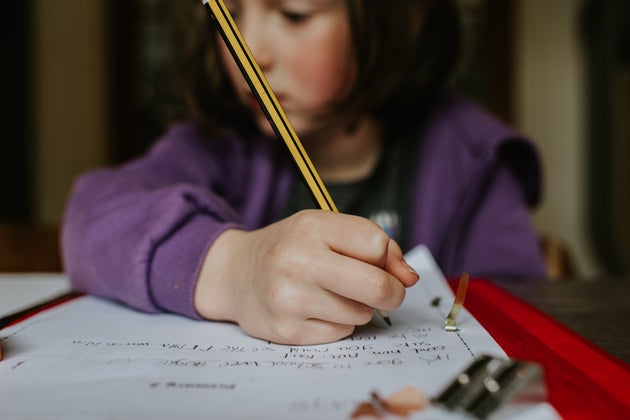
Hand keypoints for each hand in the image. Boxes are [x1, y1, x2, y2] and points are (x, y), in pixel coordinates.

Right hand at [194, 210, 418, 344]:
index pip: (377, 245)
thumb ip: (373, 245)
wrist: (236, 274)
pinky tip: (315, 309)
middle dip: (391, 292)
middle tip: (383, 291)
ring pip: (361, 314)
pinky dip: (338, 324)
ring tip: (330, 293)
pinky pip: (341, 333)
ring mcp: (290, 299)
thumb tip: (408, 278)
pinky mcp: (287, 332)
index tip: (381, 264)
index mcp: (311, 227)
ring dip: (357, 307)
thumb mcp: (326, 229)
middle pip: (377, 287)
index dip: (388, 258)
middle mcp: (297, 262)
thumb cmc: (291, 248)